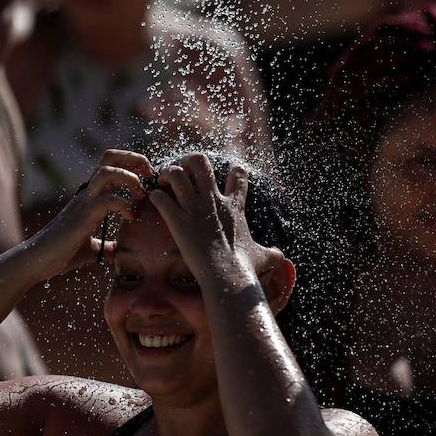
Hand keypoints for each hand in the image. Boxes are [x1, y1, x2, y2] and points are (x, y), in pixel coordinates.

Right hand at [26, 150, 154, 280]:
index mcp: (91, 196)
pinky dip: (124, 205)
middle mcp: (87, 194)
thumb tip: (119, 251)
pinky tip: (130, 217)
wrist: (35, 263)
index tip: (149, 180)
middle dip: (135, 160)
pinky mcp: (81, 218)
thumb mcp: (92, 248)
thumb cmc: (61, 255)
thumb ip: (107, 245)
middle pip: (110, 157)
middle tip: (149, 178)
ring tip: (140, 196)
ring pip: (107, 172)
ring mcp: (83, 203)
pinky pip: (106, 200)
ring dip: (130, 179)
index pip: (112, 163)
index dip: (134, 164)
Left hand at [147, 153, 284, 289]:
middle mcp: (214, 200)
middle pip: (199, 160)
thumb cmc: (245, 266)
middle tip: (182, 174)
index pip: (238, 172)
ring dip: (167, 174)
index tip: (222, 180)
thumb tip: (282, 256)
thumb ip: (272, 252)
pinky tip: (154, 202)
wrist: (227, 275)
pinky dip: (154, 196)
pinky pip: (159, 197)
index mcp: (234, 205)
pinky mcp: (177, 220)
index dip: (231, 170)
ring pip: (176, 172)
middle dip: (187, 161)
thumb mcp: (264, 256)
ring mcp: (195, 208)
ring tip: (163, 184)